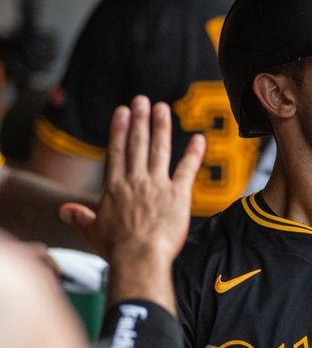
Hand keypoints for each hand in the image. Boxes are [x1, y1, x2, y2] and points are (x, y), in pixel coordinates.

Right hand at [59, 95, 204, 262]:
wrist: (139, 258)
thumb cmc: (116, 249)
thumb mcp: (93, 232)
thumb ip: (81, 217)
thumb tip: (64, 211)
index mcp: (115, 188)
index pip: (117, 152)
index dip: (120, 130)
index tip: (122, 112)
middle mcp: (136, 181)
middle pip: (138, 145)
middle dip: (140, 120)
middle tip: (142, 100)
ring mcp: (158, 186)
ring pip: (160, 150)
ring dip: (161, 127)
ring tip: (162, 109)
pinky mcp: (178, 195)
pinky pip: (187, 169)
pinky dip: (194, 153)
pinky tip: (199, 138)